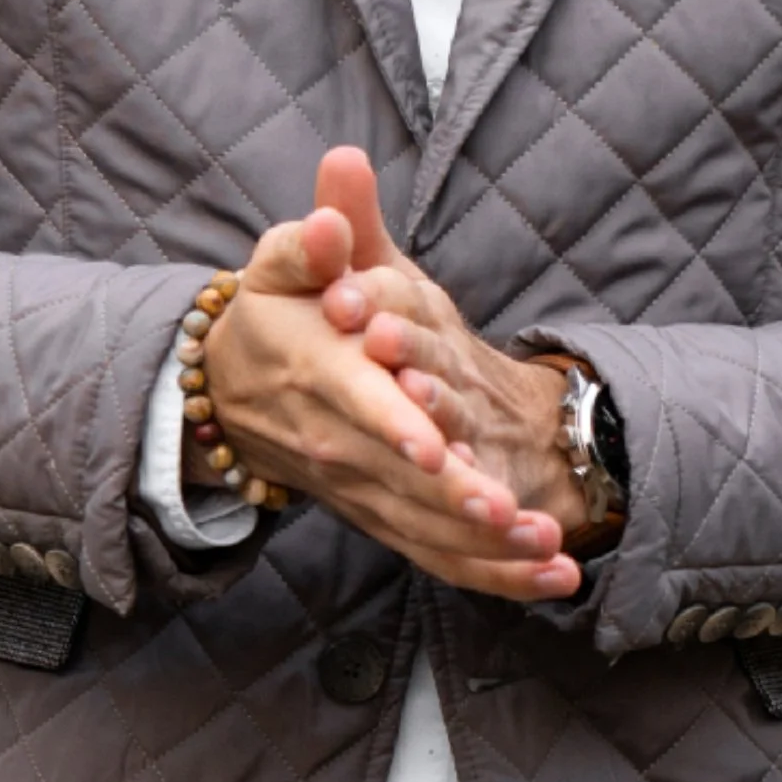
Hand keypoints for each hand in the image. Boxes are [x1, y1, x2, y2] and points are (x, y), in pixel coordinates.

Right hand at [205, 151, 581, 598]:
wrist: (228, 386)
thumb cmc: (276, 309)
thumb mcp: (284, 259)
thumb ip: (319, 232)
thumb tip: (333, 199)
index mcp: (322, 373)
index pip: (363, 404)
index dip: (398, 426)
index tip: (437, 448)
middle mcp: (340, 442)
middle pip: (404, 481)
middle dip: (461, 501)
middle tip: (520, 517)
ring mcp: (358, 487)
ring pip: (425, 529)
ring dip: (489, 550)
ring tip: (553, 555)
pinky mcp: (378, 513)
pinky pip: (432, 554)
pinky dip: (490, 575)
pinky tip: (550, 582)